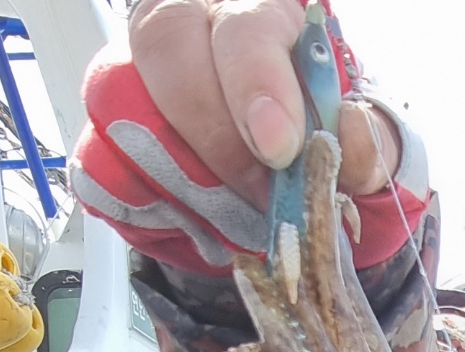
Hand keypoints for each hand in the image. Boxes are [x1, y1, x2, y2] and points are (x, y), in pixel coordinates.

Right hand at [128, 0, 399, 207]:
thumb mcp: (359, 140)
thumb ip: (366, 140)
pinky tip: (190, 217)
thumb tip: (349, 137)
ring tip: (231, 212)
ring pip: (121, 98)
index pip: (242, 23)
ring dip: (180, 173)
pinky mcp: (106, 127)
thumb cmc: (316, 140)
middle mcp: (184, 21)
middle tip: (259, 195)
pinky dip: (142, 199)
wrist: (280, 175)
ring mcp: (134, 70)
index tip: (279, 146)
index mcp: (256, 10)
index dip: (256, 81)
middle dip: (217, 135)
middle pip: (168, 47)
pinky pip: (98, 159)